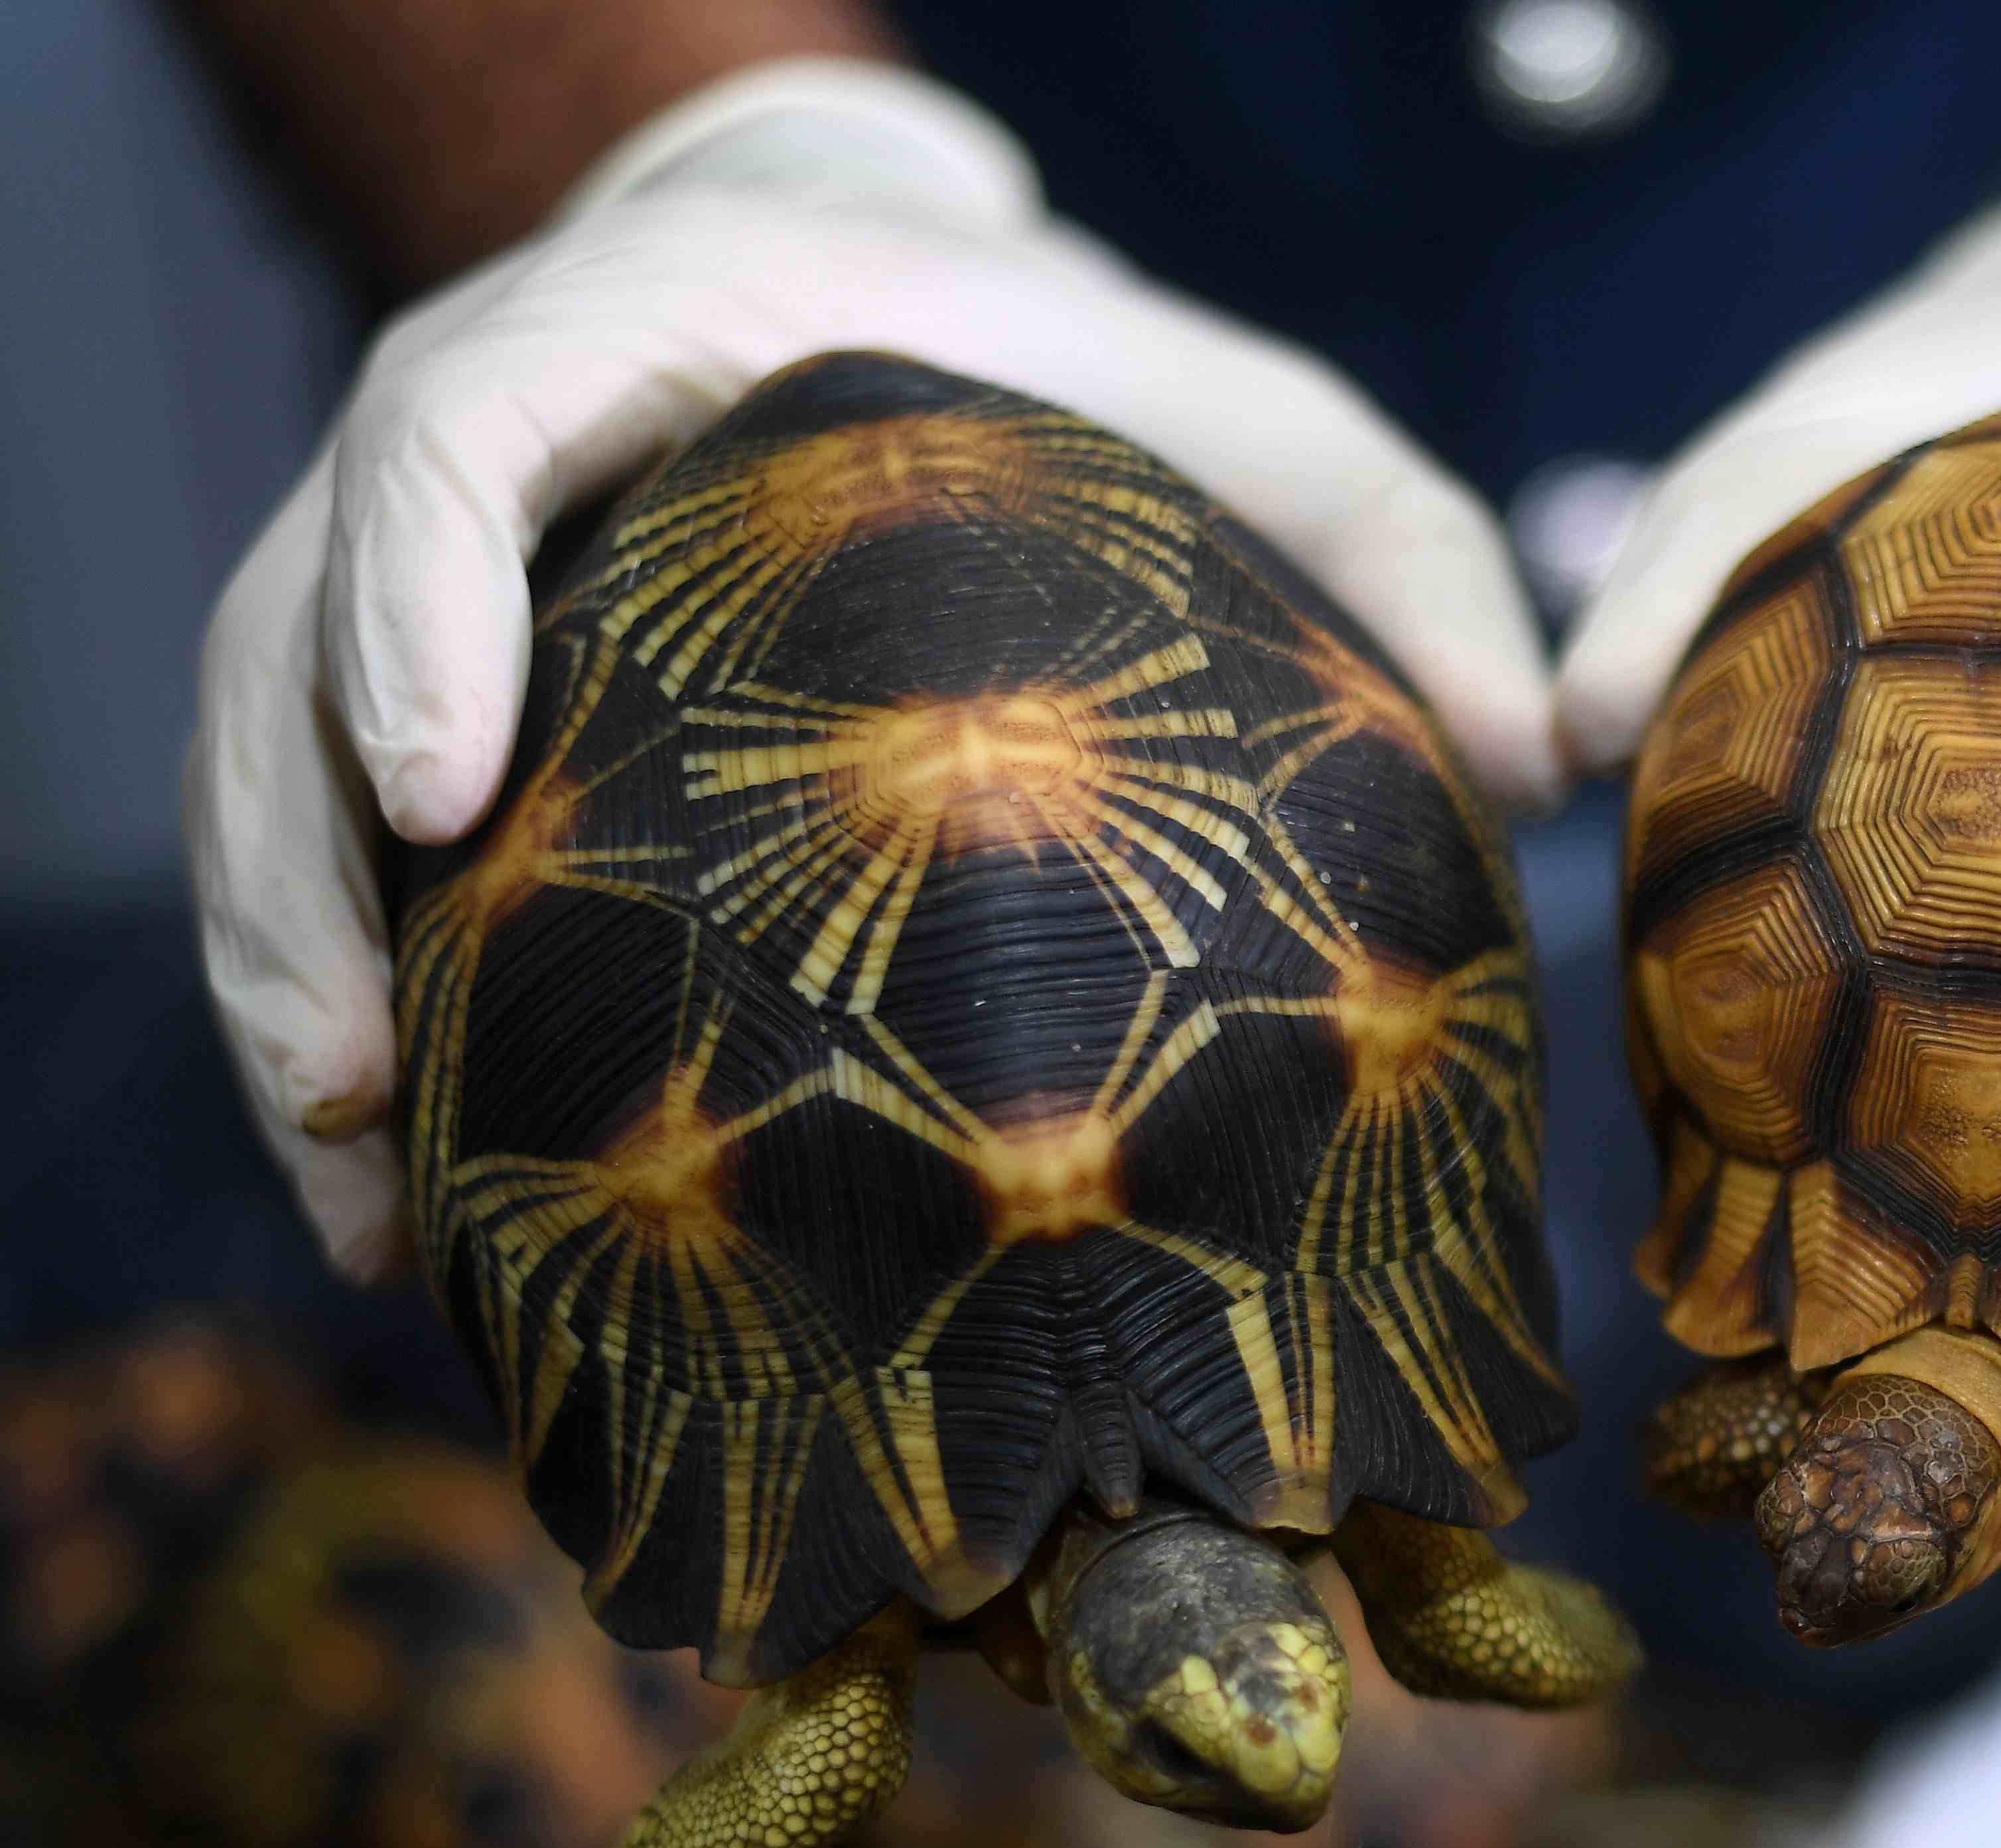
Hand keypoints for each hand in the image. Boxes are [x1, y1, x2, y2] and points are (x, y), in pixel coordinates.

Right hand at [190, 59, 1556, 1278]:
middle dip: (291, 862)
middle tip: (354, 1082)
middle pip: (293, 631)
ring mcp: (430, 570)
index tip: (434, 782)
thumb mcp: (1258, 421)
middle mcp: (495, 442)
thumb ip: (1400, 545)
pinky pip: (323, 829)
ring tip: (354, 1191)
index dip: (411, 592)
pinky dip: (342, 993)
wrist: (908, 313)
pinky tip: (398, 1184)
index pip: (453, 426)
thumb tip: (1539, 754)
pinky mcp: (429, 681)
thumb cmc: (1080, 374)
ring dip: (283, 975)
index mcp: (653, 339)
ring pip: (269, 757)